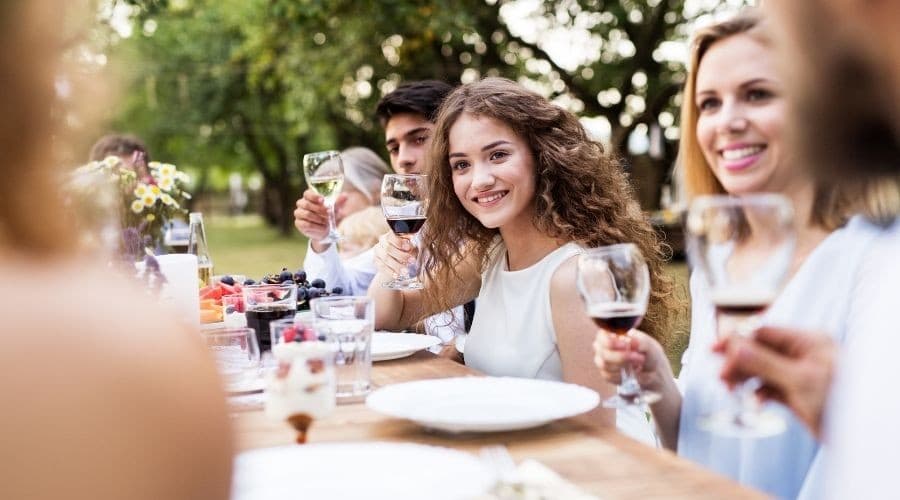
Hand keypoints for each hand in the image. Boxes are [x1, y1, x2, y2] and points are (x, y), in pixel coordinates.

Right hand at [293, 189, 345, 250]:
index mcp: (309, 197)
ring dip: (319, 218)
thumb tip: (345, 195)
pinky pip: (306, 224)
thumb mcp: (335, 210)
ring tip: (327, 222)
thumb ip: (338, 202)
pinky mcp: (298, 223)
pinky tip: (322, 228)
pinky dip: (316, 226)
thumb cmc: (329, 216)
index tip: (323, 200)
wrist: (326, 231)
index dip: (314, 196)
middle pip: (306, 204)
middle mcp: (302, 204)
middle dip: (319, 209)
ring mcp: (299, 213)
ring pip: (306, 214)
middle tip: (329, 213)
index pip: (307, 194)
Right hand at [373, 232, 417, 278]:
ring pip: (386, 258)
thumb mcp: (410, 247)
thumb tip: (413, 249)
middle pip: (389, 248)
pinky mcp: (375, 260)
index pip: (392, 236)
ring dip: (397, 265)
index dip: (399, 242)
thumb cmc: (406, 251)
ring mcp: (378, 251)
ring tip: (406, 271)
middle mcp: (382, 241)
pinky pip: (382, 267)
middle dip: (401, 255)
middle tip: (412, 261)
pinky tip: (397, 275)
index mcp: (391, 235)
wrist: (397, 260)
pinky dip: (390, 271)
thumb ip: (411, 247)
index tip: (409, 247)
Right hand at [593, 329, 666, 392]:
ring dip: (622, 366)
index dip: (610, 341)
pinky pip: (608, 375)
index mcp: (613, 333)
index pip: (602, 334)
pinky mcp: (606, 373)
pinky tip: (630, 373)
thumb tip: (632, 342)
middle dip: (620, 356)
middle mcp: (605, 345)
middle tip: (637, 357)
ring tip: (637, 364)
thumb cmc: (650, 354)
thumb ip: (642, 343)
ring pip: (603, 364)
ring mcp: (604, 359)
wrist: (653, 372)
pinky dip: (620, 375)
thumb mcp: (650, 346)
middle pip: (601, 350)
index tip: (625, 346)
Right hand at [714, 326, 835, 437]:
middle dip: (738, 362)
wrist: (862, 435)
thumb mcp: (800, 380)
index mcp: (807, 341)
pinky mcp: (797, 393)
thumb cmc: (842, 401)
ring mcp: (798, 373)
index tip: (715, 349)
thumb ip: (765, 362)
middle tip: (721, 376)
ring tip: (731, 389)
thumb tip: (735, 347)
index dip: (738, 341)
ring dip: (745, 378)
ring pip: (762, 369)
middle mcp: (801, 354)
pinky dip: (759, 393)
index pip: (763, 333)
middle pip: (759, 351)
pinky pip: (769, 387)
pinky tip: (755, 402)